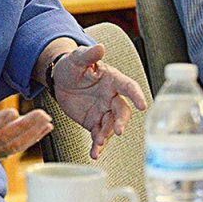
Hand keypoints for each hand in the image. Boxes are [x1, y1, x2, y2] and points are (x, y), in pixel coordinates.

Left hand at [50, 44, 148, 159]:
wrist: (60, 79)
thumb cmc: (72, 66)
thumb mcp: (76, 58)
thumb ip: (88, 55)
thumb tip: (99, 47)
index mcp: (113, 80)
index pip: (128, 87)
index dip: (136, 95)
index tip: (143, 105)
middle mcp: (112, 97)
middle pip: (122, 110)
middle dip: (121, 121)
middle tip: (118, 130)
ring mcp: (104, 111)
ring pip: (110, 126)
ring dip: (106, 136)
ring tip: (98, 143)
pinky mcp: (94, 122)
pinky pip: (98, 135)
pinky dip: (97, 145)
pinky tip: (94, 154)